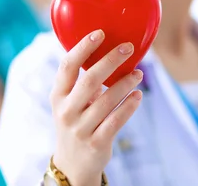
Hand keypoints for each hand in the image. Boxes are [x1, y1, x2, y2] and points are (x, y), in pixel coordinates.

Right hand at [50, 29, 143, 185]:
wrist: (72, 164)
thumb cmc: (77, 122)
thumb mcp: (70, 102)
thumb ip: (83, 81)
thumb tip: (111, 51)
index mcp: (58, 95)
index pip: (67, 66)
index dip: (83, 47)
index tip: (100, 33)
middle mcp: (66, 111)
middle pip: (90, 80)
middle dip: (111, 60)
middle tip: (128, 47)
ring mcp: (80, 128)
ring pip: (107, 100)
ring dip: (126, 83)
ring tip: (139, 73)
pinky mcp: (96, 143)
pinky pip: (116, 121)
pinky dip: (129, 106)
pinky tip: (138, 96)